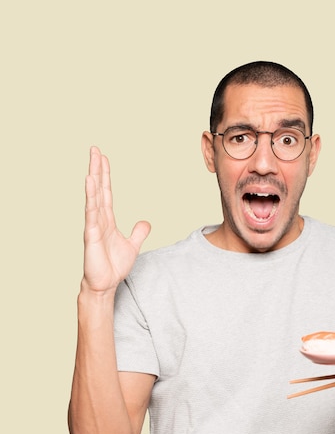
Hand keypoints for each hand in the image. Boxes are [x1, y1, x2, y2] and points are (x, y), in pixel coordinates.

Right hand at [82, 146, 150, 293]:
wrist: (106, 284)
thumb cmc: (114, 266)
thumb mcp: (132, 246)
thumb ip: (138, 233)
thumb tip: (146, 222)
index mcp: (107, 220)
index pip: (106, 193)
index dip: (105, 175)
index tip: (103, 158)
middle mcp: (99, 219)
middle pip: (98, 189)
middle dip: (97, 169)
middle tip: (94, 149)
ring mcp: (94, 226)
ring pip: (93, 197)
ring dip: (93, 179)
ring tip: (92, 161)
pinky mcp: (91, 235)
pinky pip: (91, 213)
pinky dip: (91, 198)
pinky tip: (89, 183)